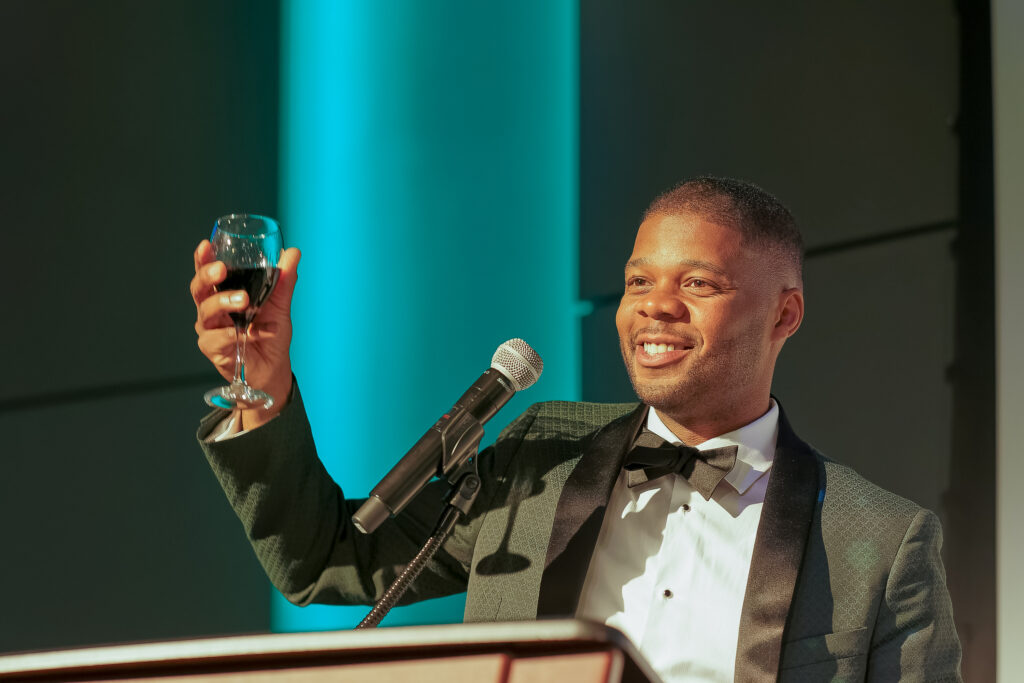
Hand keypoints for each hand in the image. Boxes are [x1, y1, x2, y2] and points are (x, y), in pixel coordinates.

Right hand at [191, 240, 300, 428]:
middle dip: (207, 276)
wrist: (275, 367)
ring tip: (243, 300)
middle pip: (199, 289)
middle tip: (221, 269)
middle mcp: (211, 310)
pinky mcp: (213, 350)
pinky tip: (247, 333)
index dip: (203, 259)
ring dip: (224, 302)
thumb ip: (283, 279)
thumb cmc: (270, 333)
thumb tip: (292, 252)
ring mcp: (210, 330)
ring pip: (206, 311)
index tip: (206, 245)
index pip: (208, 273)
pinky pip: (217, 339)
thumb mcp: (280, 304)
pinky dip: (233, 334)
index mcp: (222, 294)